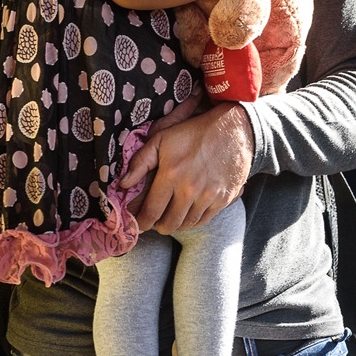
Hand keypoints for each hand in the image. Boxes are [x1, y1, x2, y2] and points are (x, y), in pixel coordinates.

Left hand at [119, 102, 252, 234]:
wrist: (232, 130)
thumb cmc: (193, 133)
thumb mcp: (161, 139)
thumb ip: (140, 162)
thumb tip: (123, 184)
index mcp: (171, 175)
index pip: (151, 211)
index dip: (141, 222)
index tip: (138, 224)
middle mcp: (190, 190)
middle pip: (169, 224)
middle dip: (157, 226)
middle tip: (154, 221)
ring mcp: (208, 196)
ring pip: (187, 224)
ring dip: (175, 224)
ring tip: (169, 217)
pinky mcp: (223, 199)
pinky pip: (204, 220)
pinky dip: (193, 221)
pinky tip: (187, 213)